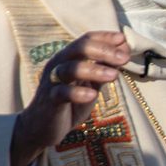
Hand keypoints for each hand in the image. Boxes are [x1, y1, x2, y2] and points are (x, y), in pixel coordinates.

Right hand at [10, 32, 130, 165]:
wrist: (42, 127)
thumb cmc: (69, 104)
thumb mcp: (90, 84)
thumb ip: (103, 68)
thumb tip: (123, 52)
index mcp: (68, 58)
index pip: (86, 40)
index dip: (105, 38)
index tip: (123, 40)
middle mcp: (59, 65)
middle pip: (79, 49)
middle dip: (104, 50)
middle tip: (124, 57)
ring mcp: (53, 82)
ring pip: (70, 69)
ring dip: (94, 70)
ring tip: (114, 75)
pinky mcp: (50, 101)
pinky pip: (62, 93)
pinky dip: (78, 93)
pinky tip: (93, 95)